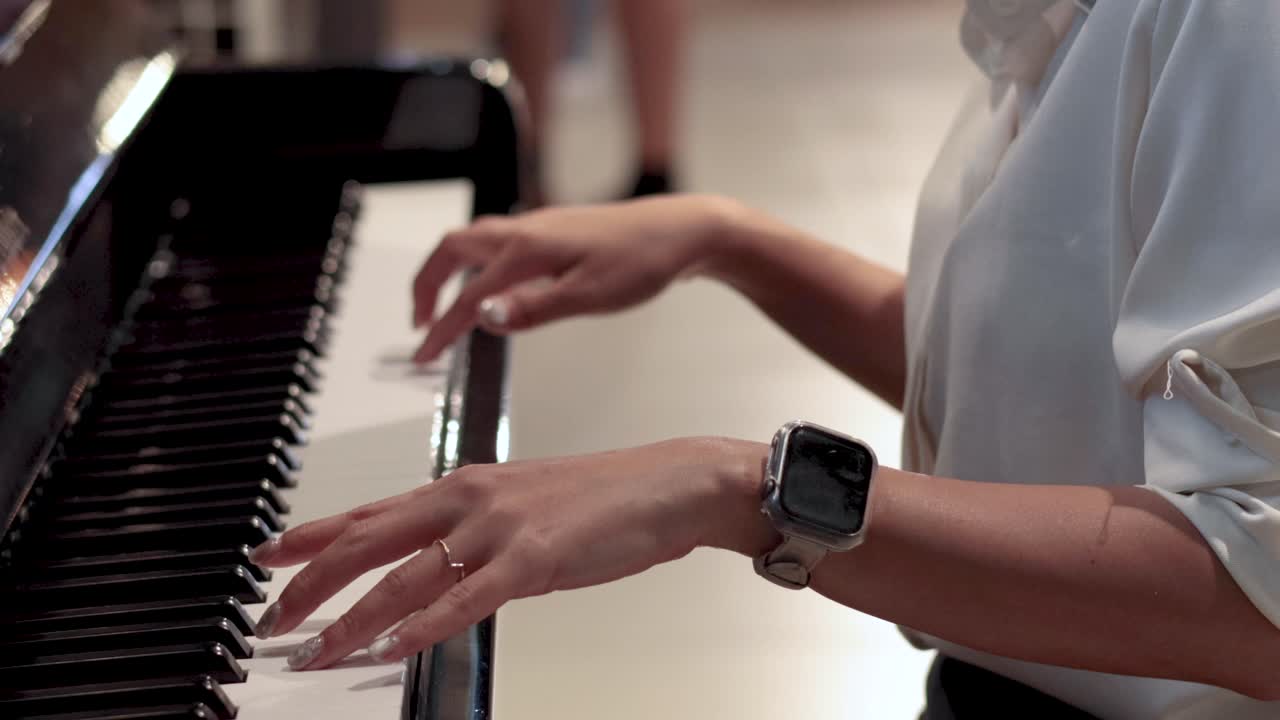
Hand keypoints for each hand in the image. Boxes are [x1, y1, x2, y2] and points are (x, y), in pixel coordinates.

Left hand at [249, 438, 772, 669]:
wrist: (666, 483)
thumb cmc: (598, 497)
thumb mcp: (517, 503)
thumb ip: (466, 529)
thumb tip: (424, 565)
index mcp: (461, 483)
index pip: (366, 510)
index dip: (309, 533)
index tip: (264, 555)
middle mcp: (468, 498)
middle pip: (366, 540)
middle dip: (309, 583)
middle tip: (270, 618)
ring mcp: (499, 527)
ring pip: (404, 576)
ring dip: (351, 619)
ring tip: (317, 651)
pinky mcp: (534, 558)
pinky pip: (464, 600)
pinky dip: (421, 627)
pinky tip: (390, 649)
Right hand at [412, 195, 741, 362]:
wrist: (682, 231)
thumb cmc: (643, 262)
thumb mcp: (590, 296)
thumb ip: (533, 308)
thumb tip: (483, 317)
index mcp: (528, 250)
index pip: (468, 295)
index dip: (441, 328)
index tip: (425, 356)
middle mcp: (525, 231)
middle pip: (452, 248)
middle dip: (426, 285)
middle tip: (420, 323)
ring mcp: (539, 227)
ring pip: (474, 240)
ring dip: (449, 269)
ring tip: (445, 305)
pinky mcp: (554, 230)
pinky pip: (498, 242)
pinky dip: (477, 263)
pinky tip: (493, 286)